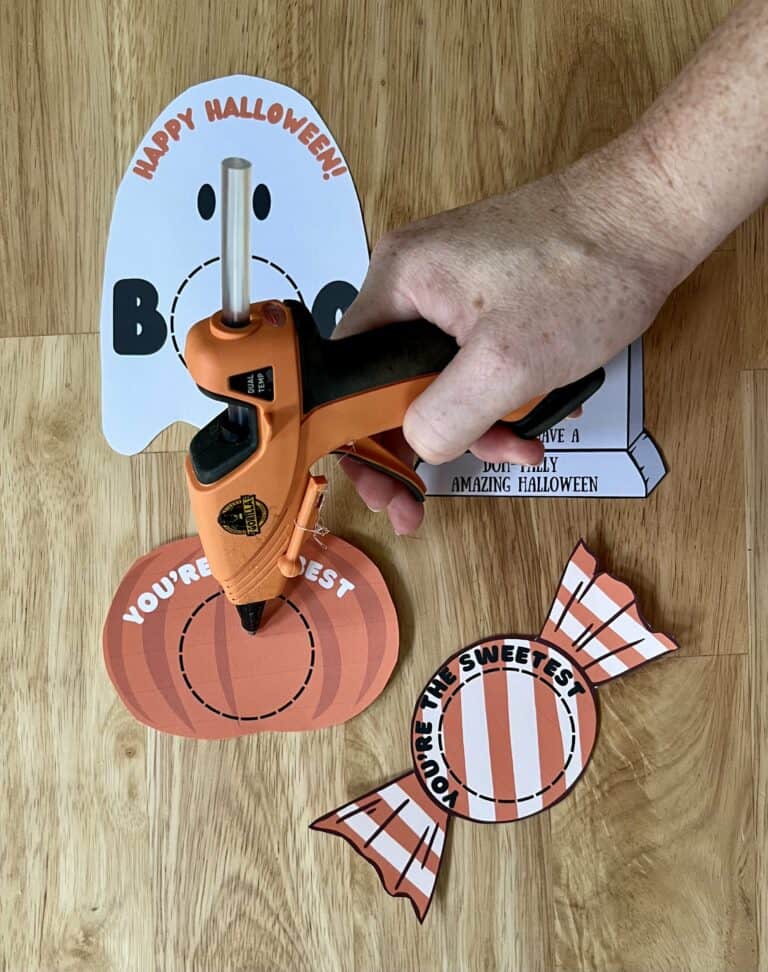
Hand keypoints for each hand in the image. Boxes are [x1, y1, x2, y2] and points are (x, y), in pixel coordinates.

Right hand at [334, 135, 696, 533]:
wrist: (652, 214)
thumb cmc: (584, 273)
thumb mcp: (506, 364)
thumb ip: (445, 417)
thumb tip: (416, 447)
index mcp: (396, 284)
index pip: (345, 378)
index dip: (358, 441)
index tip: (385, 491)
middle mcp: (411, 279)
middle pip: (389, 383)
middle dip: (425, 440)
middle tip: (427, 498)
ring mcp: (449, 284)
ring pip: (436, 377)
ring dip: (475, 421)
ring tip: (521, 447)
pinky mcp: (485, 292)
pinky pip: (470, 358)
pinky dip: (498, 392)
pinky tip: (535, 414)